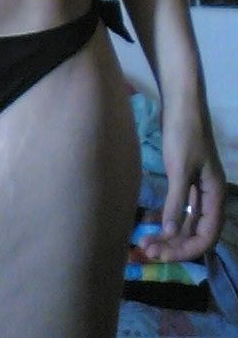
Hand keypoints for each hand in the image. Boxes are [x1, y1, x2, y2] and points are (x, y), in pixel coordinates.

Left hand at [139, 103, 225, 261]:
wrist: (180, 105)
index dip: (188, 250)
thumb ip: (177, 202)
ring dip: (167, 234)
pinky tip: (149, 224)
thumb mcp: (179, 168)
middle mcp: (209, 195)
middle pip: (195, 232)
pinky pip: (178, 208)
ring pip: (185, 221)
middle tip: (147, 252)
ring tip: (144, 243)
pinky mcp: (183, 179)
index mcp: (215, 194)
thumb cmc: (183, 134)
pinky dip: (166, 218)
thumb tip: (171, 233)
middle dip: (173, 245)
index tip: (163, 255)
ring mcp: (196, 188)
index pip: (207, 235)